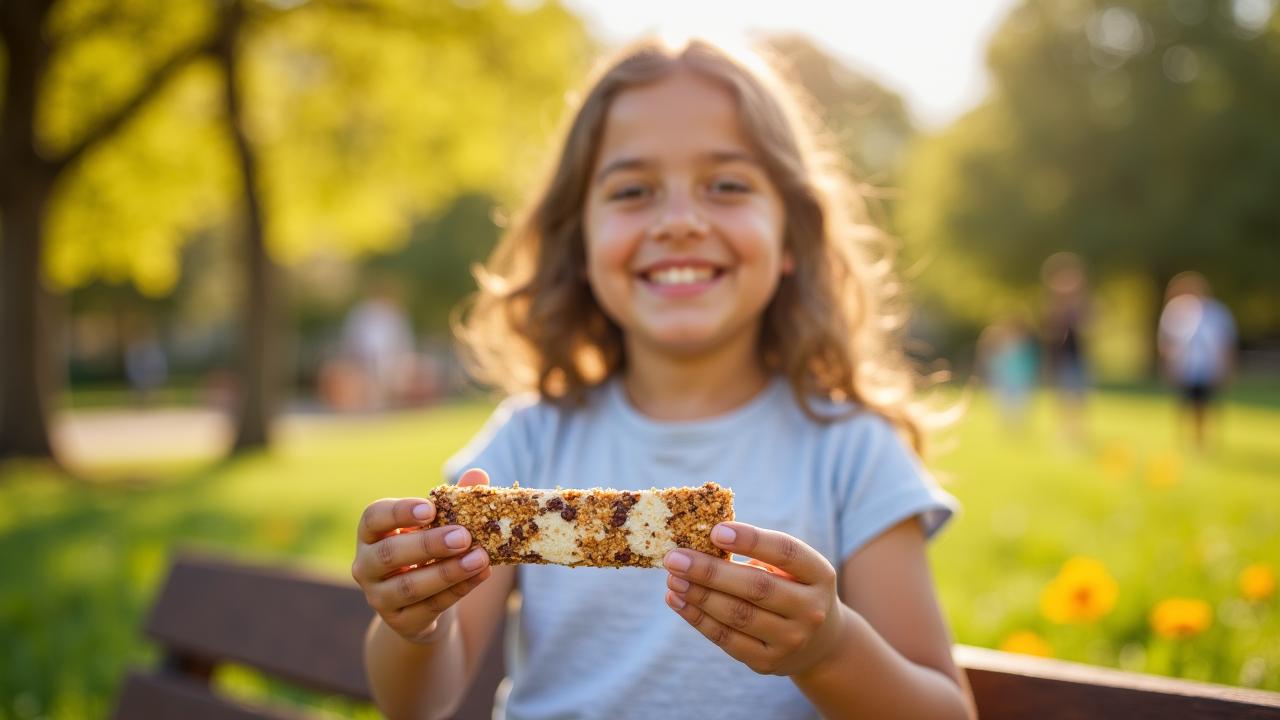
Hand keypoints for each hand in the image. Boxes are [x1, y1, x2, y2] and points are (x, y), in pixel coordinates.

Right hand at [351, 469, 491, 643]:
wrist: (423, 605)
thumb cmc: (428, 553)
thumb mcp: (438, 526)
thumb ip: (455, 501)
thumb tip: (478, 475)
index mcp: (370, 534)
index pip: (373, 518)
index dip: (399, 512)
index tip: (430, 508)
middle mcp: (365, 566)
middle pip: (389, 554)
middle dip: (428, 544)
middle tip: (463, 536)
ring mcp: (379, 597)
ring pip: (409, 586)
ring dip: (448, 571)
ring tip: (481, 558)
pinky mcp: (401, 622)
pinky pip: (430, 606)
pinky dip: (459, 590)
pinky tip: (482, 574)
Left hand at [664, 522, 845, 676]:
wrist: (819, 643)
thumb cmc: (792, 588)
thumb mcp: (790, 568)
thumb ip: (756, 552)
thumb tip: (700, 543)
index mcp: (819, 575)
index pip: (786, 553)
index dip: (751, 540)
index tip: (715, 531)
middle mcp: (811, 610)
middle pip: (757, 587)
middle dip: (710, 572)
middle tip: (674, 557)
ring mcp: (791, 640)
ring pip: (737, 616)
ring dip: (699, 595)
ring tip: (672, 578)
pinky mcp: (767, 662)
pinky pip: (726, 639)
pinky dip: (697, 618)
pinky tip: (677, 600)